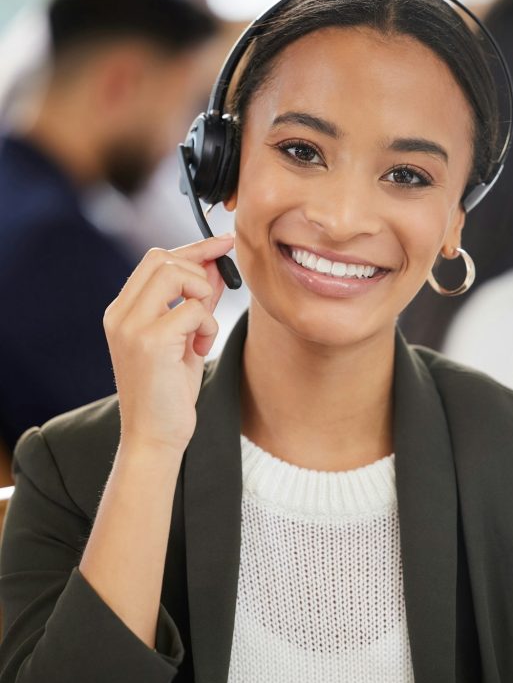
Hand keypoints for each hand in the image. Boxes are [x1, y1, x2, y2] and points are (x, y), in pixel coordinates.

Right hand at [103, 236, 233, 454]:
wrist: (154, 438)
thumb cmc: (169, 394)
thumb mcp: (184, 340)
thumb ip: (195, 303)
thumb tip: (215, 266)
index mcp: (122, 312)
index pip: (155, 259)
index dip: (193, 248)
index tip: (222, 245)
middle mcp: (121, 315)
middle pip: (163, 257)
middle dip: (199, 269)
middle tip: (213, 300)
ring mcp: (131, 326)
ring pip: (176, 273)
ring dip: (201, 296)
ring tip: (201, 330)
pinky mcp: (150, 342)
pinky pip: (193, 309)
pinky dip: (207, 326)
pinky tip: (200, 350)